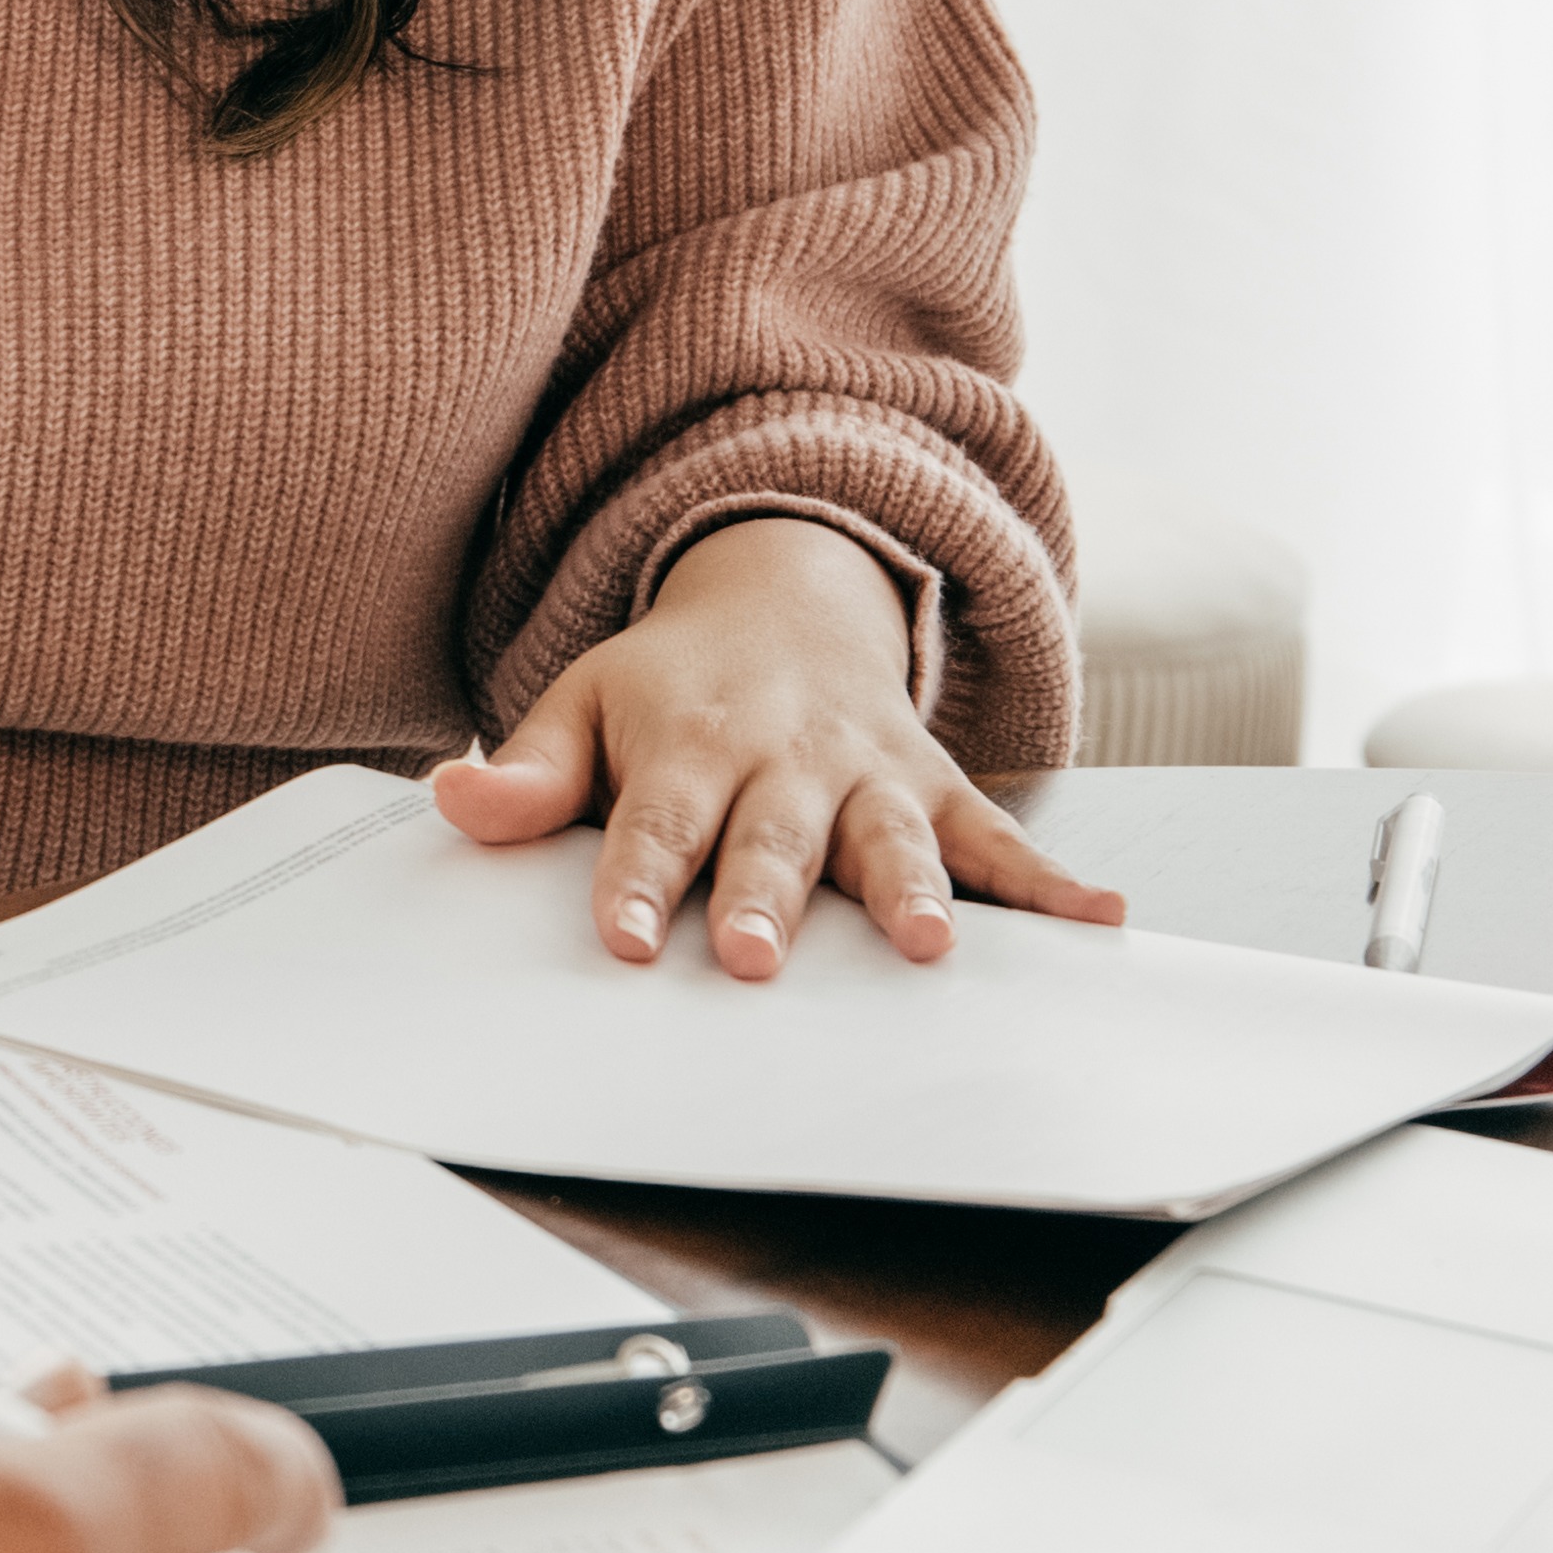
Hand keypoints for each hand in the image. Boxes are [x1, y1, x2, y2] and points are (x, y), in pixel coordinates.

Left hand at [432, 513, 1118, 976]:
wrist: (786, 595)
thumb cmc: (672, 683)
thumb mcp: (585, 702)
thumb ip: (529, 770)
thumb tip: (450, 801)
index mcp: (687, 744)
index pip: (653, 825)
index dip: (634, 881)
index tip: (620, 938)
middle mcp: (783, 760)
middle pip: (771, 839)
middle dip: (766, 896)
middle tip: (754, 957)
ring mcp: (866, 773)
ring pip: (891, 836)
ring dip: (910, 889)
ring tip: (926, 946)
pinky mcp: (931, 787)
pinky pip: (996, 835)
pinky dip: (1050, 880)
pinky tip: (1102, 916)